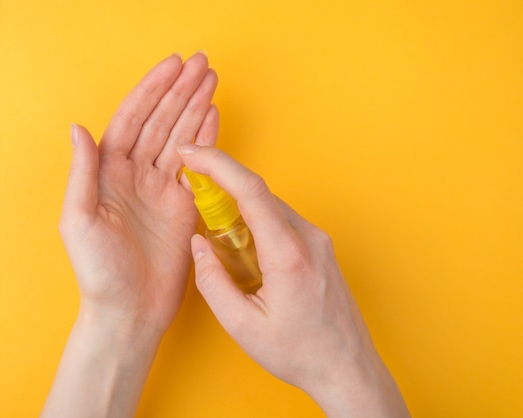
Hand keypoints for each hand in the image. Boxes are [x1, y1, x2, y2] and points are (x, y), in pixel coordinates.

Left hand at [60, 52, 217, 336]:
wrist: (129, 312)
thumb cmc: (99, 273)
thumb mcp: (79, 222)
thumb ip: (82, 173)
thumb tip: (78, 128)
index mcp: (108, 174)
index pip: (132, 119)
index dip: (152, 90)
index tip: (173, 66)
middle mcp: (135, 176)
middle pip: (161, 122)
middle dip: (181, 91)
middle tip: (203, 64)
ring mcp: (161, 190)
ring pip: (181, 138)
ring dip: (196, 108)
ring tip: (212, 80)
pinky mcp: (184, 207)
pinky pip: (197, 166)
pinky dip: (207, 140)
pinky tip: (214, 116)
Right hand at [178, 145, 409, 417]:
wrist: (347, 367)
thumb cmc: (300, 352)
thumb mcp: (242, 326)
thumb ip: (211, 281)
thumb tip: (197, 244)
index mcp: (289, 255)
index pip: (251, 191)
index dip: (218, 165)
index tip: (191, 154)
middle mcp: (309, 238)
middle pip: (259, 194)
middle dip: (221, 185)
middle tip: (192, 191)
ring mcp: (318, 241)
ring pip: (270, 206)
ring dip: (238, 207)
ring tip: (216, 231)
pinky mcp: (320, 247)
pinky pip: (282, 221)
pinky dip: (255, 221)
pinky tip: (243, 246)